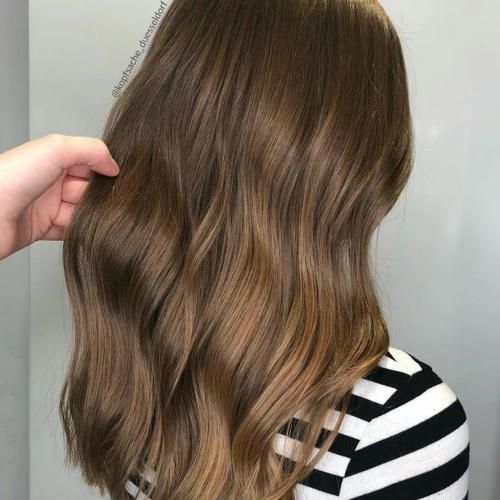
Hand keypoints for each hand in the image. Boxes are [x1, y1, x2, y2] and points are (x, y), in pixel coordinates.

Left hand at [0, 133, 119, 259]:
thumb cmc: (8, 179)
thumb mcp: (55, 149)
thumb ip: (90, 150)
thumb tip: (114, 165)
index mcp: (51, 158)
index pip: (88, 162)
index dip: (104, 169)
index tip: (120, 178)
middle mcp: (49, 181)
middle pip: (88, 189)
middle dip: (101, 195)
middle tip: (113, 202)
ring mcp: (46, 205)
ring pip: (82, 211)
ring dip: (94, 216)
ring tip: (102, 218)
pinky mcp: (43, 229)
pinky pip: (70, 231)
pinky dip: (82, 232)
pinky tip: (91, 232)